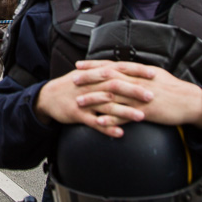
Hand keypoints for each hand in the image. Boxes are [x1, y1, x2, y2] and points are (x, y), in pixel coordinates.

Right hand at [34, 60, 151, 137]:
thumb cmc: (71, 86)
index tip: (154, 75)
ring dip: (124, 112)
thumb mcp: (86, 74)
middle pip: (115, 87)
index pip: (118, 70)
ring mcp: (84, 101)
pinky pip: (94, 123)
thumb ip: (104, 71)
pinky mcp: (78, 115)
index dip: (136, 72)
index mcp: (94, 75)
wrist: (48, 97)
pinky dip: (107, 128)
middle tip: (151, 96)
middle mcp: (90, 86)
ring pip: (106, 106)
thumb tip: (125, 67)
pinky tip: (120, 134)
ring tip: (141, 117)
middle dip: (134, 91)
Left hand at [73, 60, 201, 129]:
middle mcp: (137, 82)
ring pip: (113, 96)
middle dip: (89, 79)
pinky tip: (98, 122)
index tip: (79, 65)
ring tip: (79, 101)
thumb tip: (123, 69)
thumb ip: (137, 72)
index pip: (111, 65)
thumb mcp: (155, 74)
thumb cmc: (173, 89)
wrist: (191, 102)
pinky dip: (111, 119)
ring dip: (94, 99)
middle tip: (73, 80)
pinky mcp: (145, 112)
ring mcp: (140, 97)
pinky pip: (125, 116)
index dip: (94, 65)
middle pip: (108, 78)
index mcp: (139, 71)